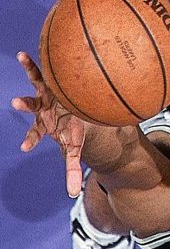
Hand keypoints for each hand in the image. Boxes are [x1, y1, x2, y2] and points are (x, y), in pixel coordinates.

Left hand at [12, 51, 110, 196]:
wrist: (76, 112)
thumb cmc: (72, 129)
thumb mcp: (73, 149)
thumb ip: (70, 170)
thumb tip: (70, 197)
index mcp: (46, 125)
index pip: (35, 134)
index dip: (30, 139)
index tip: (23, 147)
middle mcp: (42, 108)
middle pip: (32, 105)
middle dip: (24, 104)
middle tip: (15, 102)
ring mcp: (45, 93)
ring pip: (36, 81)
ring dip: (30, 69)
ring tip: (22, 57)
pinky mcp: (51, 81)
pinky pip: (44, 69)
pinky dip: (35, 61)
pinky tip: (27, 51)